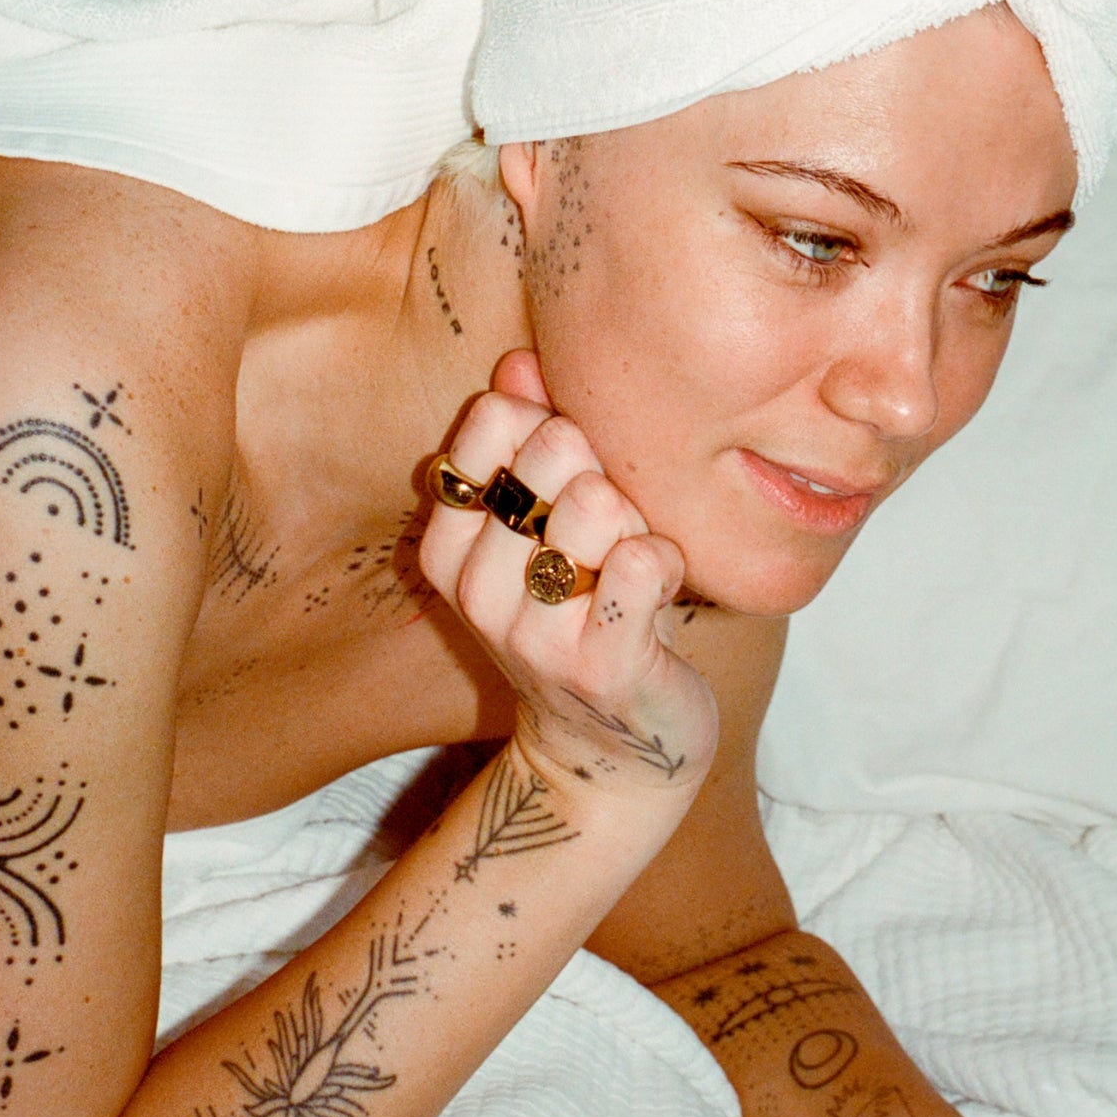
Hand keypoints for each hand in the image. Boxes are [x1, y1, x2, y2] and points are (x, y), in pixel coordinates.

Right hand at [419, 351, 717, 822]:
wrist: (614, 755)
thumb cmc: (587, 619)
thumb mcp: (543, 530)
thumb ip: (527, 441)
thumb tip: (520, 361)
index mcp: (448, 547)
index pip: (493, 421)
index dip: (555, 427)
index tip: (573, 478)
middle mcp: (477, 588)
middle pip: (553, 448)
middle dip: (604, 471)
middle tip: (612, 529)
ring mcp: (535, 633)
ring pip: (597, 499)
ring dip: (637, 522)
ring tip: (631, 565)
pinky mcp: (602, 665)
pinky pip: (645, 560)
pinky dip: (668, 562)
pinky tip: (658, 591)